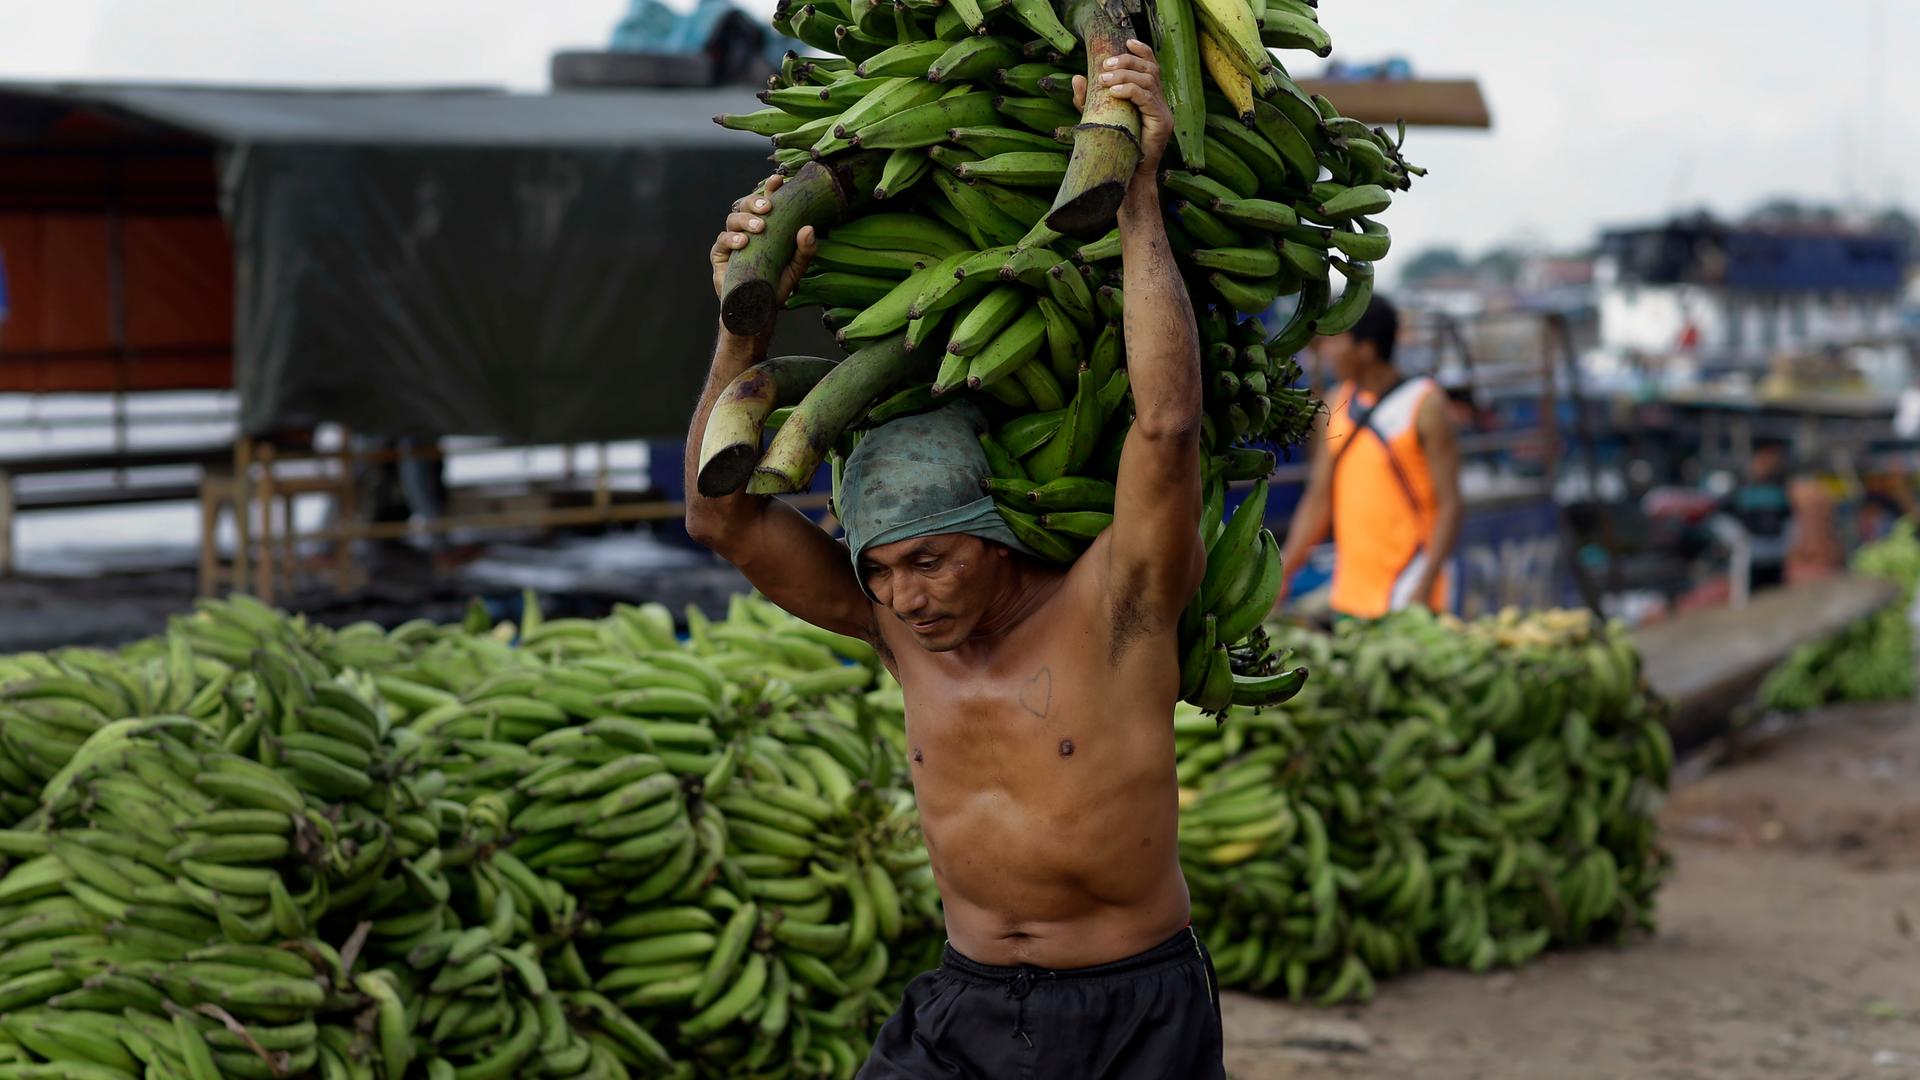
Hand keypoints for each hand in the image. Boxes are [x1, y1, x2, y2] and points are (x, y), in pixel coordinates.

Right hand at [710, 173, 818, 308]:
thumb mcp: (795, 269)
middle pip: (746, 204)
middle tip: (768, 206)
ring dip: (746, 219)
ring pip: (733, 218)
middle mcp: (748, 229)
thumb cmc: (775, 286)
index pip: (767, 201)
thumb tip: (808, 229)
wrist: (755, 310)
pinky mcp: (720, 254)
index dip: (771, 187)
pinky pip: (722, 240)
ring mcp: (732, 240)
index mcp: (766, 227)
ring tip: (759, 228)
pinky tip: (743, 242)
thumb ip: (804, 250)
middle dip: (755, 200)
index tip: (779, 179)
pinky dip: (732, 238)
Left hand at [1072, 40, 1172, 174]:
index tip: (1125, 42)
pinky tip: (1113, 92)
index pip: (1151, 66)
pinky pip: (1147, 98)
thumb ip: (1088, 99)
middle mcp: (1160, 102)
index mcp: (1150, 98)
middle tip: (1105, 66)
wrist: (1126, 178)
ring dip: (1124, 75)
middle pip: (1150, 69)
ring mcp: (1163, 112)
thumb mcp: (1097, 118)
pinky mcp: (1161, 123)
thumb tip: (1077, 77)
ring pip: (1149, 80)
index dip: (1141, 51)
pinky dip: (1129, 90)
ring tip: (1104, 80)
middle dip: (1127, 62)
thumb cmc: (1113, 149)